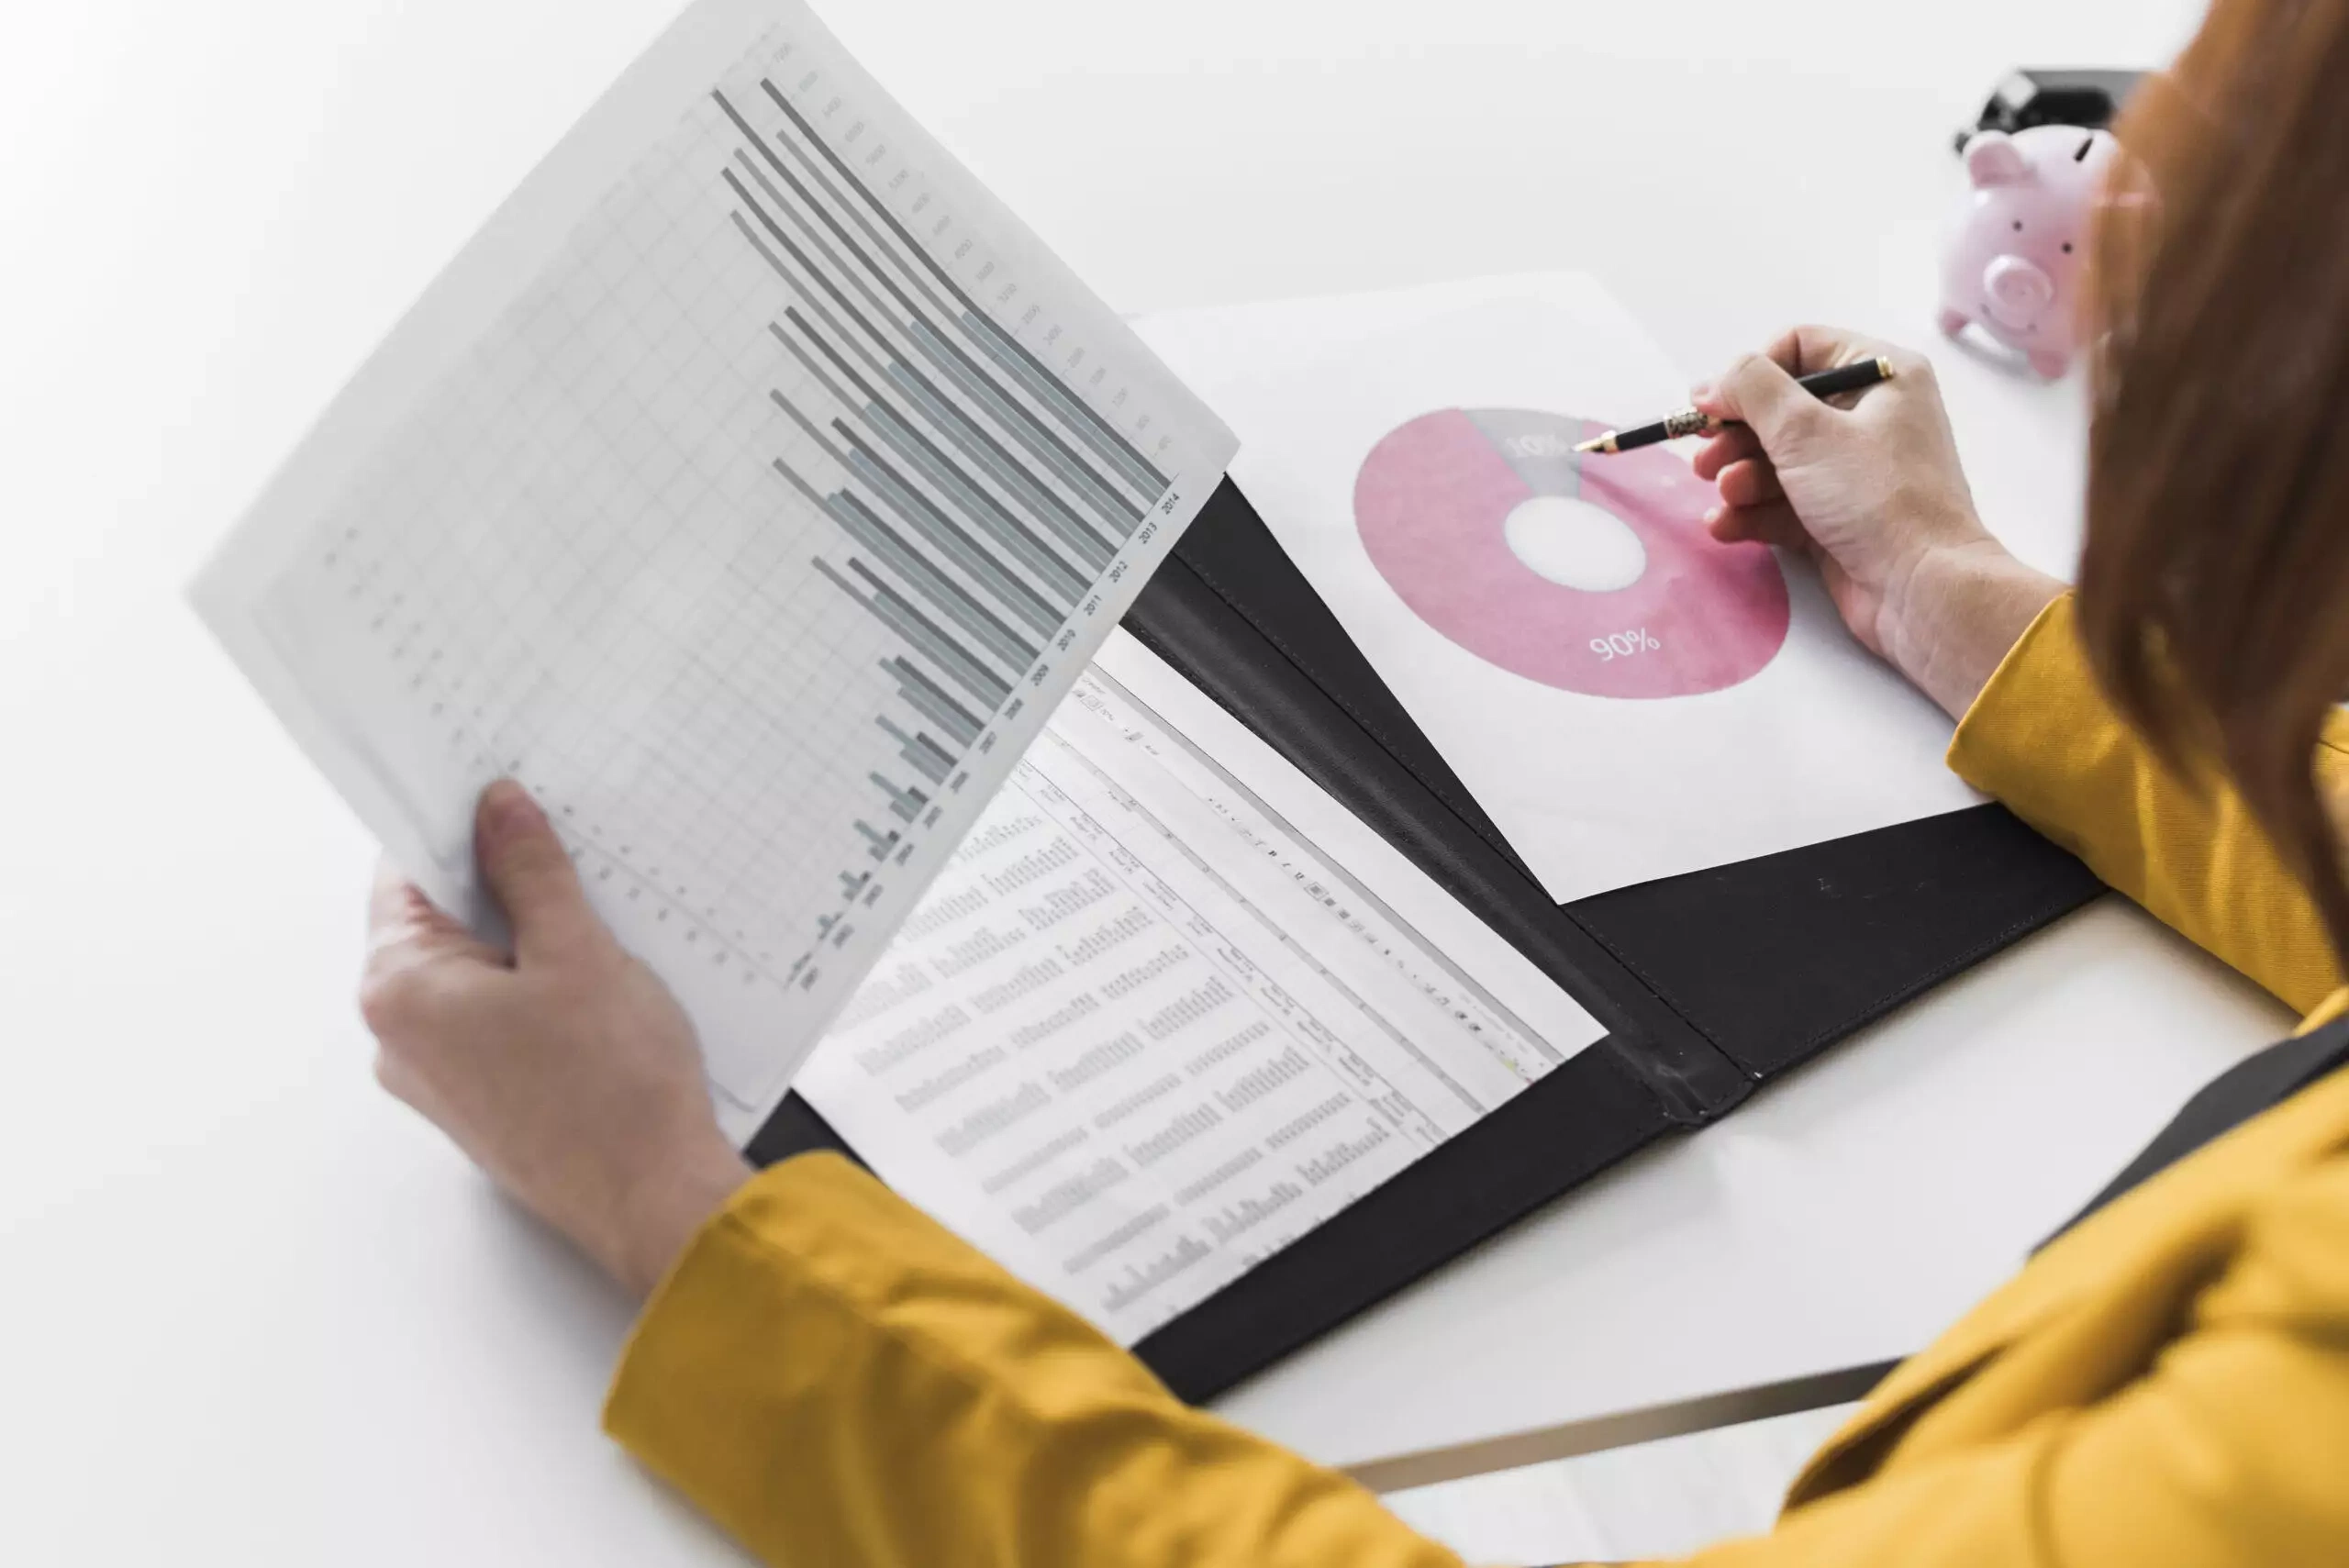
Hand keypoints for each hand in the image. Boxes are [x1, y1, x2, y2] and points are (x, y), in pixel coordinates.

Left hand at [360, 780, 750, 1297]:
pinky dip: (540, 994)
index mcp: (402, 991)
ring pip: (477, 974)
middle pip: (442, 924)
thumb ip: (530, 872)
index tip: (504, 799)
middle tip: (573, 860)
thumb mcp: (579, 951)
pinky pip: (499, 1022)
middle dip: (506, 887)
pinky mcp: (483, 1105)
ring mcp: (440, 1079)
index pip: (407, 874)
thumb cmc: (613, 1092)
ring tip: (600, 934)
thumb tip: (498, 812)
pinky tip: (600, 989)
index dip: (459, 829)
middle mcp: (402, 1040)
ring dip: (531, 944)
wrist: (655, 1201)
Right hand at [1691, 325, 2064, 717]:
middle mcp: (1871, 416)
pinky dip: (1752, 513)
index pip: (1802, 348)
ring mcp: (1855, 471)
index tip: (1717, 406)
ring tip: (1726, 497)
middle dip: (1737, 436)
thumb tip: (1711, 383)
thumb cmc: (1876, 497)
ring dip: (1741, 478)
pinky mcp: (1839, 518)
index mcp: (1882, 375)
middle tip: (1705, 459)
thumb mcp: (1806, 430)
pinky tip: (1726, 526)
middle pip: (1781, 410)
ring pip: (1777, 460)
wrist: (1922, 589)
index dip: (1752, 374)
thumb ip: (1751, 390)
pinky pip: (1784, 504)